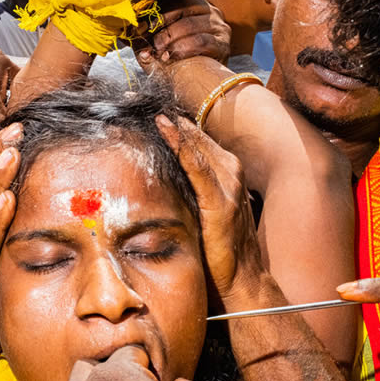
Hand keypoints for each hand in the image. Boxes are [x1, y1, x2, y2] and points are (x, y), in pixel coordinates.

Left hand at [135, 0, 230, 66]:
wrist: (203, 88)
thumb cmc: (180, 64)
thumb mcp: (159, 47)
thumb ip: (145, 38)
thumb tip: (129, 32)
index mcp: (196, 6)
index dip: (155, 13)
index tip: (139, 28)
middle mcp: (212, 12)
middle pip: (182, 9)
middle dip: (162, 28)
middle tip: (150, 43)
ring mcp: (220, 28)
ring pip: (190, 25)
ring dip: (170, 40)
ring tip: (160, 54)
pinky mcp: (224, 46)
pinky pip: (201, 41)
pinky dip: (182, 50)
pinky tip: (171, 58)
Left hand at [155, 115, 262, 302]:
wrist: (245, 283)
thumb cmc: (219, 254)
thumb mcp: (202, 215)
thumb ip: (187, 194)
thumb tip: (155, 182)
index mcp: (225, 175)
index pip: (195, 139)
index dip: (171, 123)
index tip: (142, 106)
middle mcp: (230, 174)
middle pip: (195, 135)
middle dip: (168, 116)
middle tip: (135, 97)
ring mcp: (228, 186)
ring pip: (197, 144)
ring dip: (172, 123)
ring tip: (145, 104)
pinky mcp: (221, 201)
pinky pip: (198, 165)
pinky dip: (181, 144)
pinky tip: (165, 127)